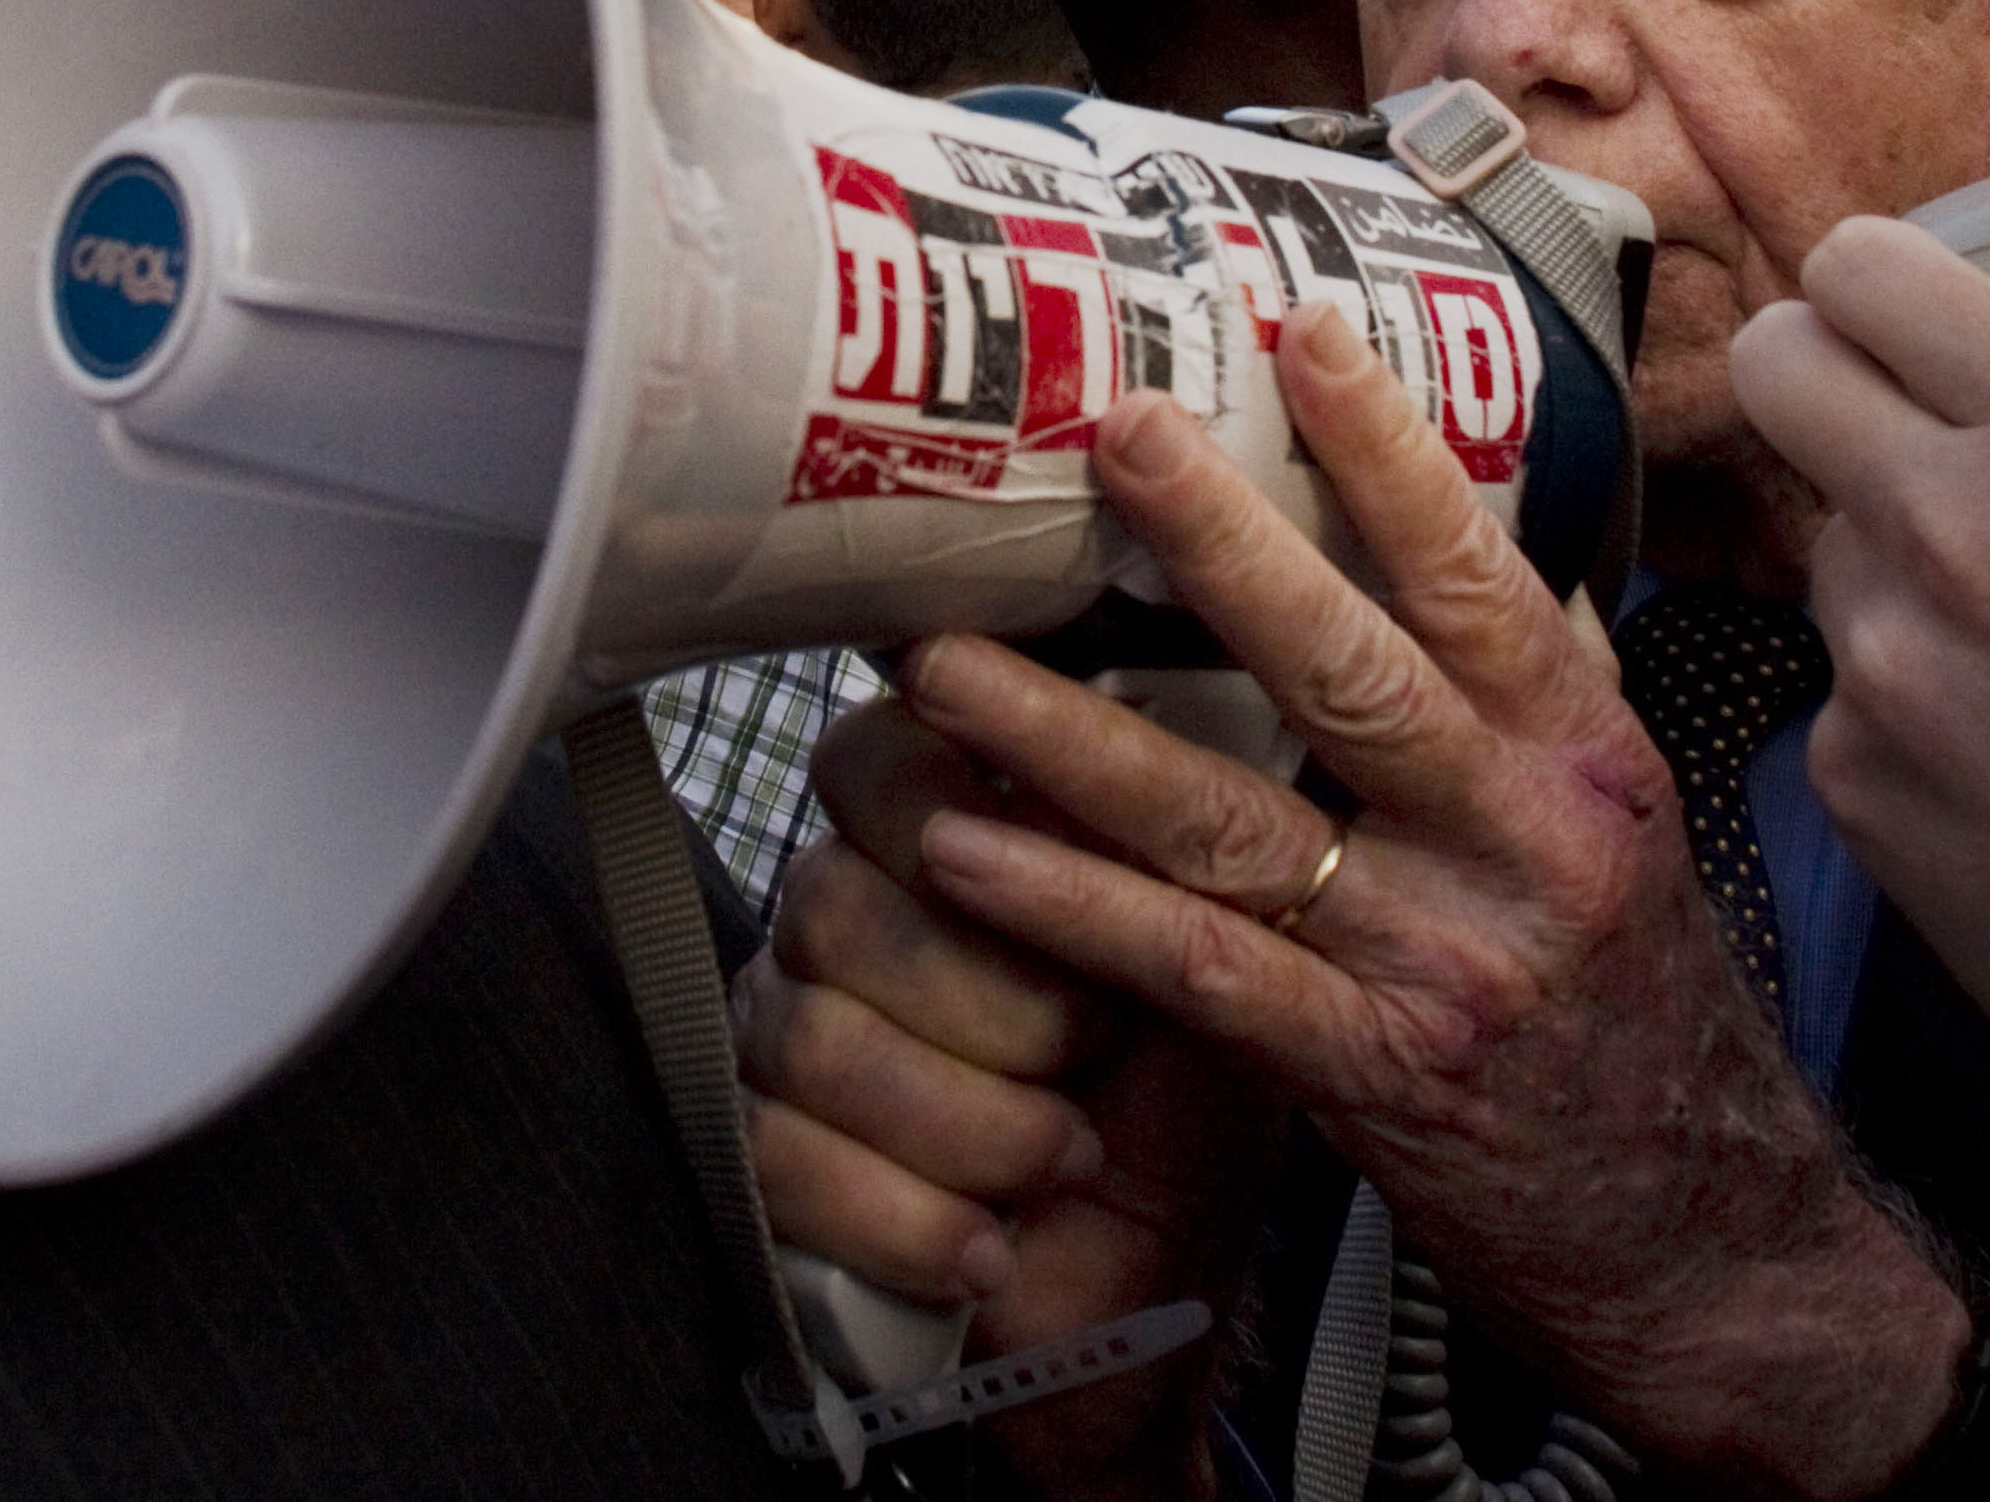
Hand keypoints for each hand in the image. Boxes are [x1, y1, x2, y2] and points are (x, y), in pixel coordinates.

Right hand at [740, 700, 1270, 1501]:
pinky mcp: (773, 1159)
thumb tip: (1175, 706)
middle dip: (995, 995)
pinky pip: (784, 1165)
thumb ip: (1171, 826)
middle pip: (835, 899)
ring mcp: (790, 1034)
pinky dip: (908, 1217)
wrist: (1162, 1282)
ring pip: (816, 1039)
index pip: (869, 753)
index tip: (1032, 853)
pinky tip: (987, 1241)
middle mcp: (845, 911)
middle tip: (1091, 1046)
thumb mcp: (1216, 944)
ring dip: (969, 1120)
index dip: (942, 802)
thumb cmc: (1185, 1090)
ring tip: (1064, 1156)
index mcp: (942, 825)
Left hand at [898, 307, 1968, 1496]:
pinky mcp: (1366, 1075)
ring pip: (1234, 819)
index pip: (1482, 575)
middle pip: (1351, 665)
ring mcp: (1438, 960)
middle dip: (1216, 543)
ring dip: (1067, 733)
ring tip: (941, 657)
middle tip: (1105, 435)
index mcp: (1585, 758)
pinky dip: (1071, 908)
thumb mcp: (1630, 830)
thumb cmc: (1649, 1023)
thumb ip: (1543, 684)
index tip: (1300, 329)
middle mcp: (1521, 842)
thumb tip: (1467, 528)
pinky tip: (965, 850)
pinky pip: (1194, 971)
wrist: (1719, 1253)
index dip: (1390, 449)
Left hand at [1731, 223, 1989, 1154]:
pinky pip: (1841, 681)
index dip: (1875, 274)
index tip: (1916, 306)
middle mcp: (1944, 529)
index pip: (1860, 268)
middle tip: (1908, 416)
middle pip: (1775, 366)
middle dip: (1826, 367)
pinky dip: (1908, 692)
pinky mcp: (1843, 776)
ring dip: (1887, 546)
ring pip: (1818, 534)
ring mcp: (1875, 660)